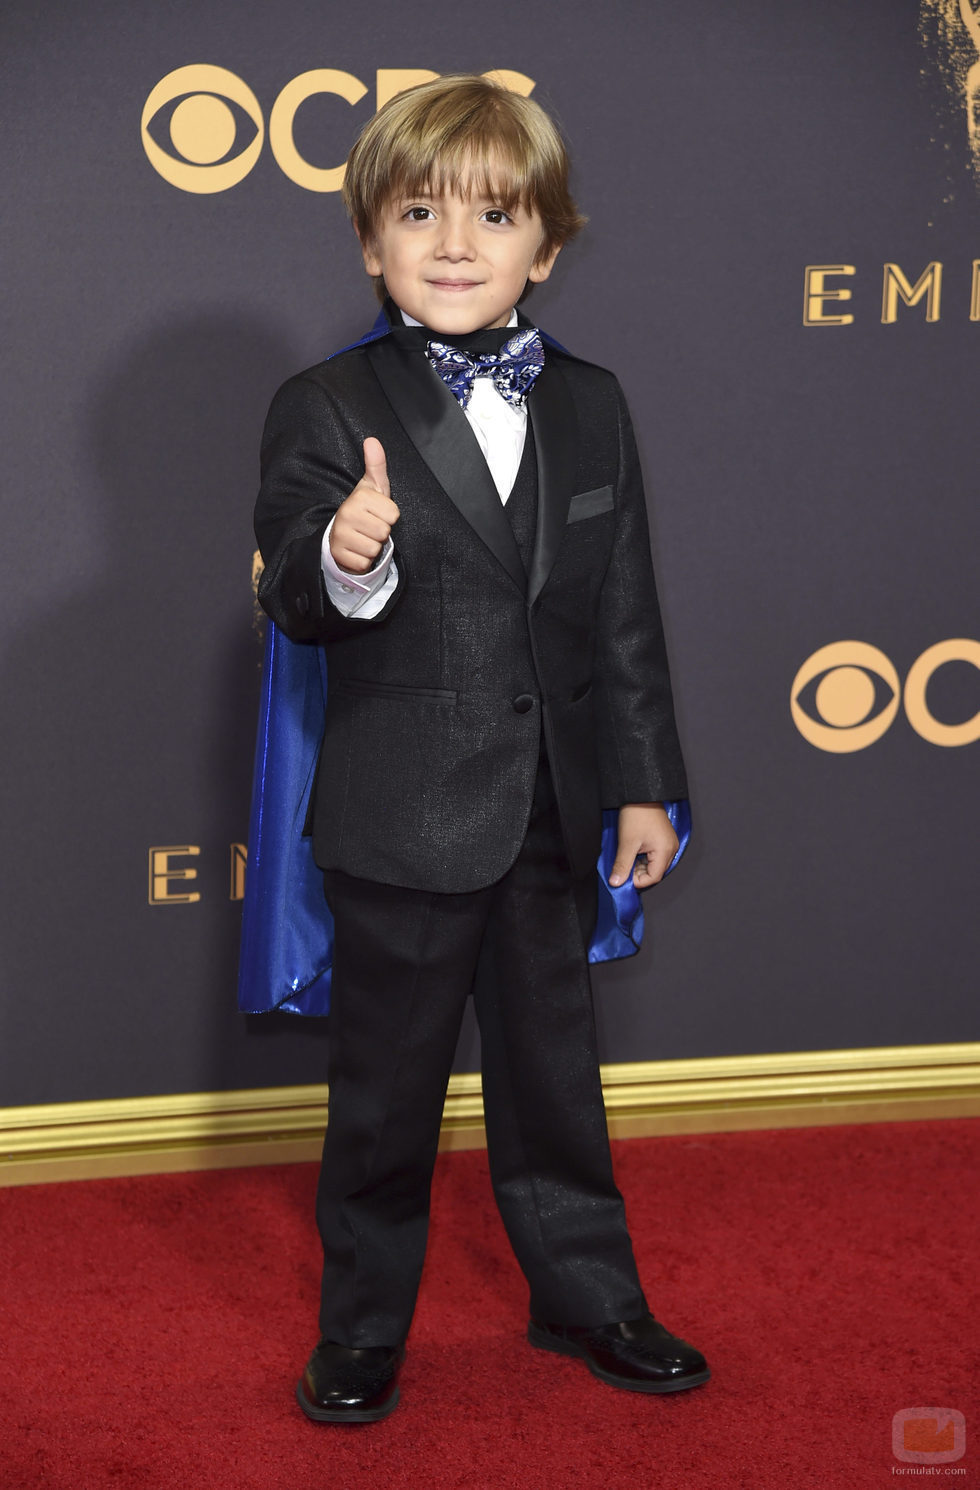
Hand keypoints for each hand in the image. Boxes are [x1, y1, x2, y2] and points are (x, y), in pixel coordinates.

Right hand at [329, 437, 399, 573]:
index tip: (377, 513)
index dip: (389, 516)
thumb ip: (376, 465)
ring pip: (375, 549)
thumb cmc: (364, 509)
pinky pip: (364, 563)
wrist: (340, 535)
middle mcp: (346, 514)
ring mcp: (340, 535)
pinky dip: (363, 560)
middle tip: (369, 527)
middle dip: (381, 533)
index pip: (394, 514)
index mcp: (358, 497)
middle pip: (385, 532)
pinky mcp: (338, 555)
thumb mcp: (372, 487)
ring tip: (363, 538)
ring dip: (373, 547)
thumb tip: (372, 440)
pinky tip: (356, 550)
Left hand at [609, 803, 678, 889]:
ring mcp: (668, 843)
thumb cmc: (636, 815)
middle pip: (655, 872)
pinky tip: (633, 852)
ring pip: (654, 864)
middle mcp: (671, 848)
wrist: (639, 794)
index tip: (624, 877)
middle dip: (639, 873)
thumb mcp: (627, 843)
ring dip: (640, 865)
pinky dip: (644, 857)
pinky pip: (655, 855)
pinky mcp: (664, 838)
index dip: (638, 881)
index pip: (654, 877)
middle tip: (624, 868)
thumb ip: (622, 865)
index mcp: (665, 851)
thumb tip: (616, 882)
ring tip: (627, 857)